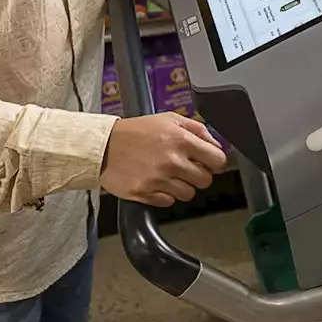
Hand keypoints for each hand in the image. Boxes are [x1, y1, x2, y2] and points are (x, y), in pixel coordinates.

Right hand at [100, 113, 227, 207]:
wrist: (103, 146)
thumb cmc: (135, 131)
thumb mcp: (169, 119)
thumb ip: (197, 129)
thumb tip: (216, 145)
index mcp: (181, 140)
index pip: (218, 160)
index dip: (216, 163)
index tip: (210, 163)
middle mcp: (172, 161)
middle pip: (205, 180)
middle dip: (199, 175)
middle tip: (187, 168)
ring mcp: (159, 179)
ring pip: (188, 194)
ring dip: (182, 186)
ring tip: (169, 175)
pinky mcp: (145, 193)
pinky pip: (168, 202)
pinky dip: (165, 195)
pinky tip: (156, 182)